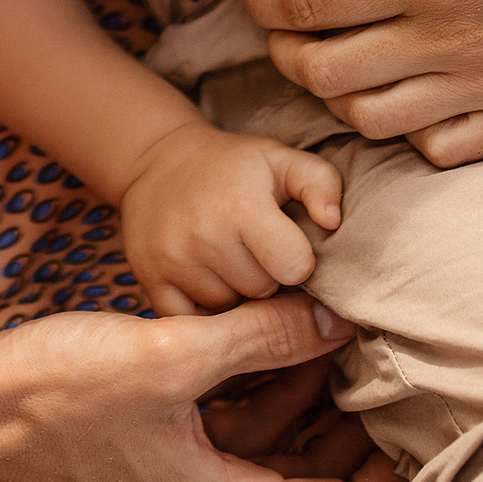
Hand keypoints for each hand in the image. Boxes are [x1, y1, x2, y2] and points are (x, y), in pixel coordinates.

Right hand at [0, 293, 401, 481]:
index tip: (404, 405)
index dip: (391, 471)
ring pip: (290, 473)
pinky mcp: (173, 461)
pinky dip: (275, 405)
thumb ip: (260, 335)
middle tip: (378, 378)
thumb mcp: (169, 353)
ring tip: (334, 343)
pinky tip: (280, 343)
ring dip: (319, 420)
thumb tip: (333, 316)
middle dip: (362, 449)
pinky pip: (248, 446)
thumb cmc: (56, 390)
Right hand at [121, 123, 342, 315]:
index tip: (288, 246)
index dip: (298, 260)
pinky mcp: (149, 278)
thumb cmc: (234, 166)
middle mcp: (203, 235)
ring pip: (230, 312)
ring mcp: (172, 260)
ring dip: (236, 296)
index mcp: (241, 205)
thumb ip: (320, 182)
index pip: (294, 267)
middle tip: (255, 251)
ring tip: (229, 262)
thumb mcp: (281, 159)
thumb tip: (333, 222)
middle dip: (267, 278)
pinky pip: (193, 322)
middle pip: (262, 293)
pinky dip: (204, 309)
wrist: (158, 161)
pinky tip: (206, 280)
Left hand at [255, 0, 482, 166]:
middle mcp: (446, 37)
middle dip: (285, 55)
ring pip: (370, 118)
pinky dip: (407, 131)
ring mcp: (482, 86)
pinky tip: (405, 98)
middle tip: (284, 35)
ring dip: (336, 97)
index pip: (310, 2)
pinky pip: (437, 148)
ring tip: (335, 67)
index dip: (266, 3)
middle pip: (323, 72)